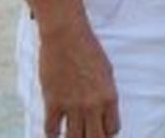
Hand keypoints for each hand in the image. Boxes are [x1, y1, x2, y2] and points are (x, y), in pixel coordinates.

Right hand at [37, 20, 118, 136]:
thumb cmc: (88, 50)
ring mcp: (72, 105)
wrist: (66, 36)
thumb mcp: (106, 72)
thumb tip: (101, 112)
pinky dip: (53, 135)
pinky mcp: (53, 102)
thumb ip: (105, 94)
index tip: (100, 131)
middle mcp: (93, 104)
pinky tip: (54, 131)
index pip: (112, 129)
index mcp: (109, 96)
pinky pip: (52, 130)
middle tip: (86, 135)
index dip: (106, 133)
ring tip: (70, 135)